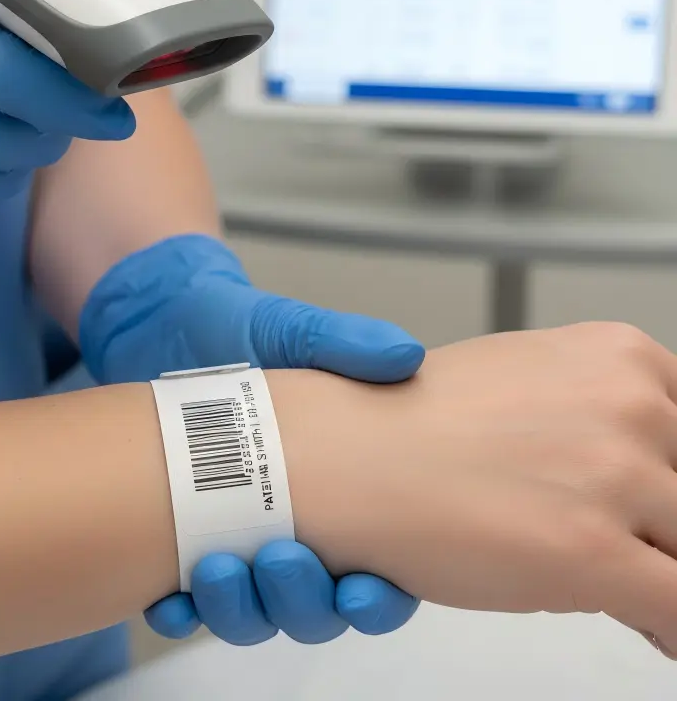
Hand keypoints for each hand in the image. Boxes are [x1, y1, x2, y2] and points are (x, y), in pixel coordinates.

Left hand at [79, 234, 424, 644]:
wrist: (160, 324)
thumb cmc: (237, 328)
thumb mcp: (291, 329)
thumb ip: (346, 342)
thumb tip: (404, 354)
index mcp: (341, 493)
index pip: (379, 575)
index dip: (378, 600)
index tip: (360, 586)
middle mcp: (292, 531)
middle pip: (317, 611)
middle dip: (304, 604)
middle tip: (280, 559)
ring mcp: (234, 542)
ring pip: (252, 615)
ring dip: (241, 611)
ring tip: (218, 570)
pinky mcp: (177, 543)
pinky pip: (181, 603)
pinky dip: (177, 611)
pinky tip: (168, 599)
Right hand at [275, 322, 676, 656]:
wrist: (344, 454)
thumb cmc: (411, 421)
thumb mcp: (525, 382)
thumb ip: (595, 411)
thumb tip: (645, 463)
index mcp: (616, 356)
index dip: (673, 475)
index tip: (661, 508)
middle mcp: (628, 403)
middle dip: (667, 528)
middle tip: (640, 549)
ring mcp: (614, 475)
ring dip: (664, 574)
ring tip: (636, 592)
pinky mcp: (592, 552)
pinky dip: (671, 631)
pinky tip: (648, 631)